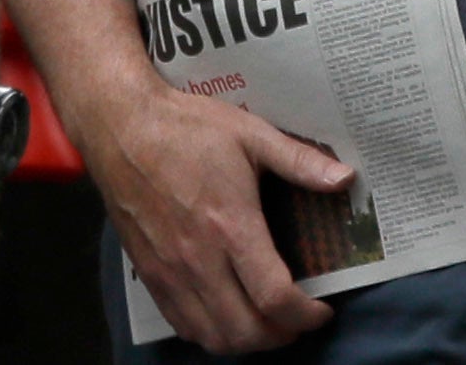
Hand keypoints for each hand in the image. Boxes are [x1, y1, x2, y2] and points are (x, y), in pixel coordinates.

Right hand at [71, 71, 345, 348]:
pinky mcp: (149, 273)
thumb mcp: (249, 133)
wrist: (119, 124)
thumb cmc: (185, 126)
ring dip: (247, 340)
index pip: (275, 298)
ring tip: (265, 321)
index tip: (322, 308)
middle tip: (298, 317)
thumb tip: (346, 178)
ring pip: (214, 337)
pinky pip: (182, 325)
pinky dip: (210, 333)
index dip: (307, 315)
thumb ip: (299, 160)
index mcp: (230, 226)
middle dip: (282, 335)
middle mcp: (199, 258)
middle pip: (247, 331)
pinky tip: (224, 314)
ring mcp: (170, 270)